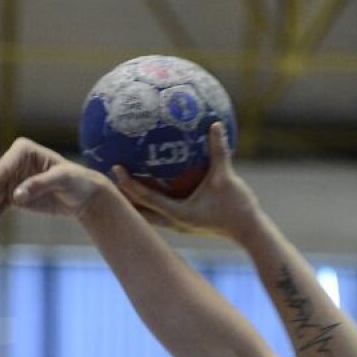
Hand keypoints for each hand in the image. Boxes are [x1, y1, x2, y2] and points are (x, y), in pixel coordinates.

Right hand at [0, 137, 108, 231]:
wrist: (84, 196)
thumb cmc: (76, 181)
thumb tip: (15, 196)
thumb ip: (39, 185)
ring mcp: (12, 181)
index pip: (4, 166)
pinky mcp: (15, 197)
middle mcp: (14, 164)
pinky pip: (0, 207)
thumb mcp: (62, 180)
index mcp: (23, 151)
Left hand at [113, 122, 260, 239]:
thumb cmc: (237, 207)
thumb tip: (215, 124)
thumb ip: (219, 150)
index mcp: (178, 213)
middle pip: (139, 211)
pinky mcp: (186, 223)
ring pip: (148, 215)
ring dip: (134, 203)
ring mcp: (179, 225)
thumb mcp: (226, 177)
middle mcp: (174, 222)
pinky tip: (153, 187)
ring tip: (120, 187)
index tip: (115, 168)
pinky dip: (152, 201)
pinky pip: (162, 211)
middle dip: (122, 197)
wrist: (248, 231)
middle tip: (107, 179)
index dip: (128, 183)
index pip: (146, 197)